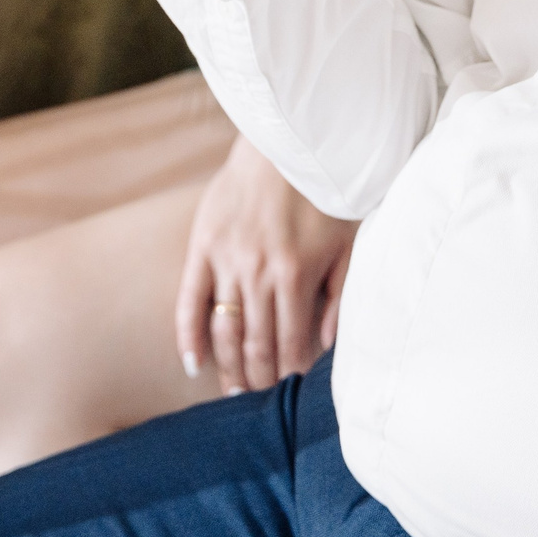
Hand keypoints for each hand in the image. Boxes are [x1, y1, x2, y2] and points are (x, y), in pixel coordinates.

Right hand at [175, 136, 357, 394]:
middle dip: (259, 378)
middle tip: (261, 397)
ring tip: (233, 390)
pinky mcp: (202, 243)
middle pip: (254, 344)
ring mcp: (226, 260)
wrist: (288, 139)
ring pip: (224, 329)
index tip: (291, 389)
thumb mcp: (349, 243)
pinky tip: (193, 363)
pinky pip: (190, 299)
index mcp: (296, 276)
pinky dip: (188, 334)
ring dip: (228, 366)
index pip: (290, 343)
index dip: (290, 372)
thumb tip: (327, 346)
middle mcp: (258, 274)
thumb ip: (340, 297)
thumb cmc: (325, 190)